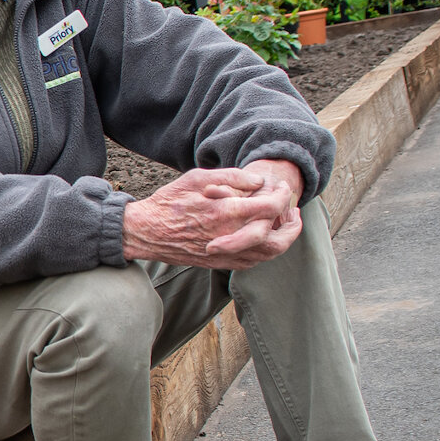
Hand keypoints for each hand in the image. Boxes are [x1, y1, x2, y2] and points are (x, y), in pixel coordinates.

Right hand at [122, 160, 304, 269]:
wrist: (145, 232)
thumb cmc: (169, 202)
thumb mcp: (197, 178)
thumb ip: (231, 177)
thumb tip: (259, 181)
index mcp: (227, 212)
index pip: (271, 207)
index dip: (283, 196)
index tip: (281, 189)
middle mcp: (231, 236)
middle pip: (278, 238)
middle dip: (292, 224)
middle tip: (293, 212)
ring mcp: (226, 254)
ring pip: (268, 254)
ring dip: (282, 239)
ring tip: (283, 225)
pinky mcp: (219, 263)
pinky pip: (253, 262)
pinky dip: (265, 251)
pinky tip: (263, 238)